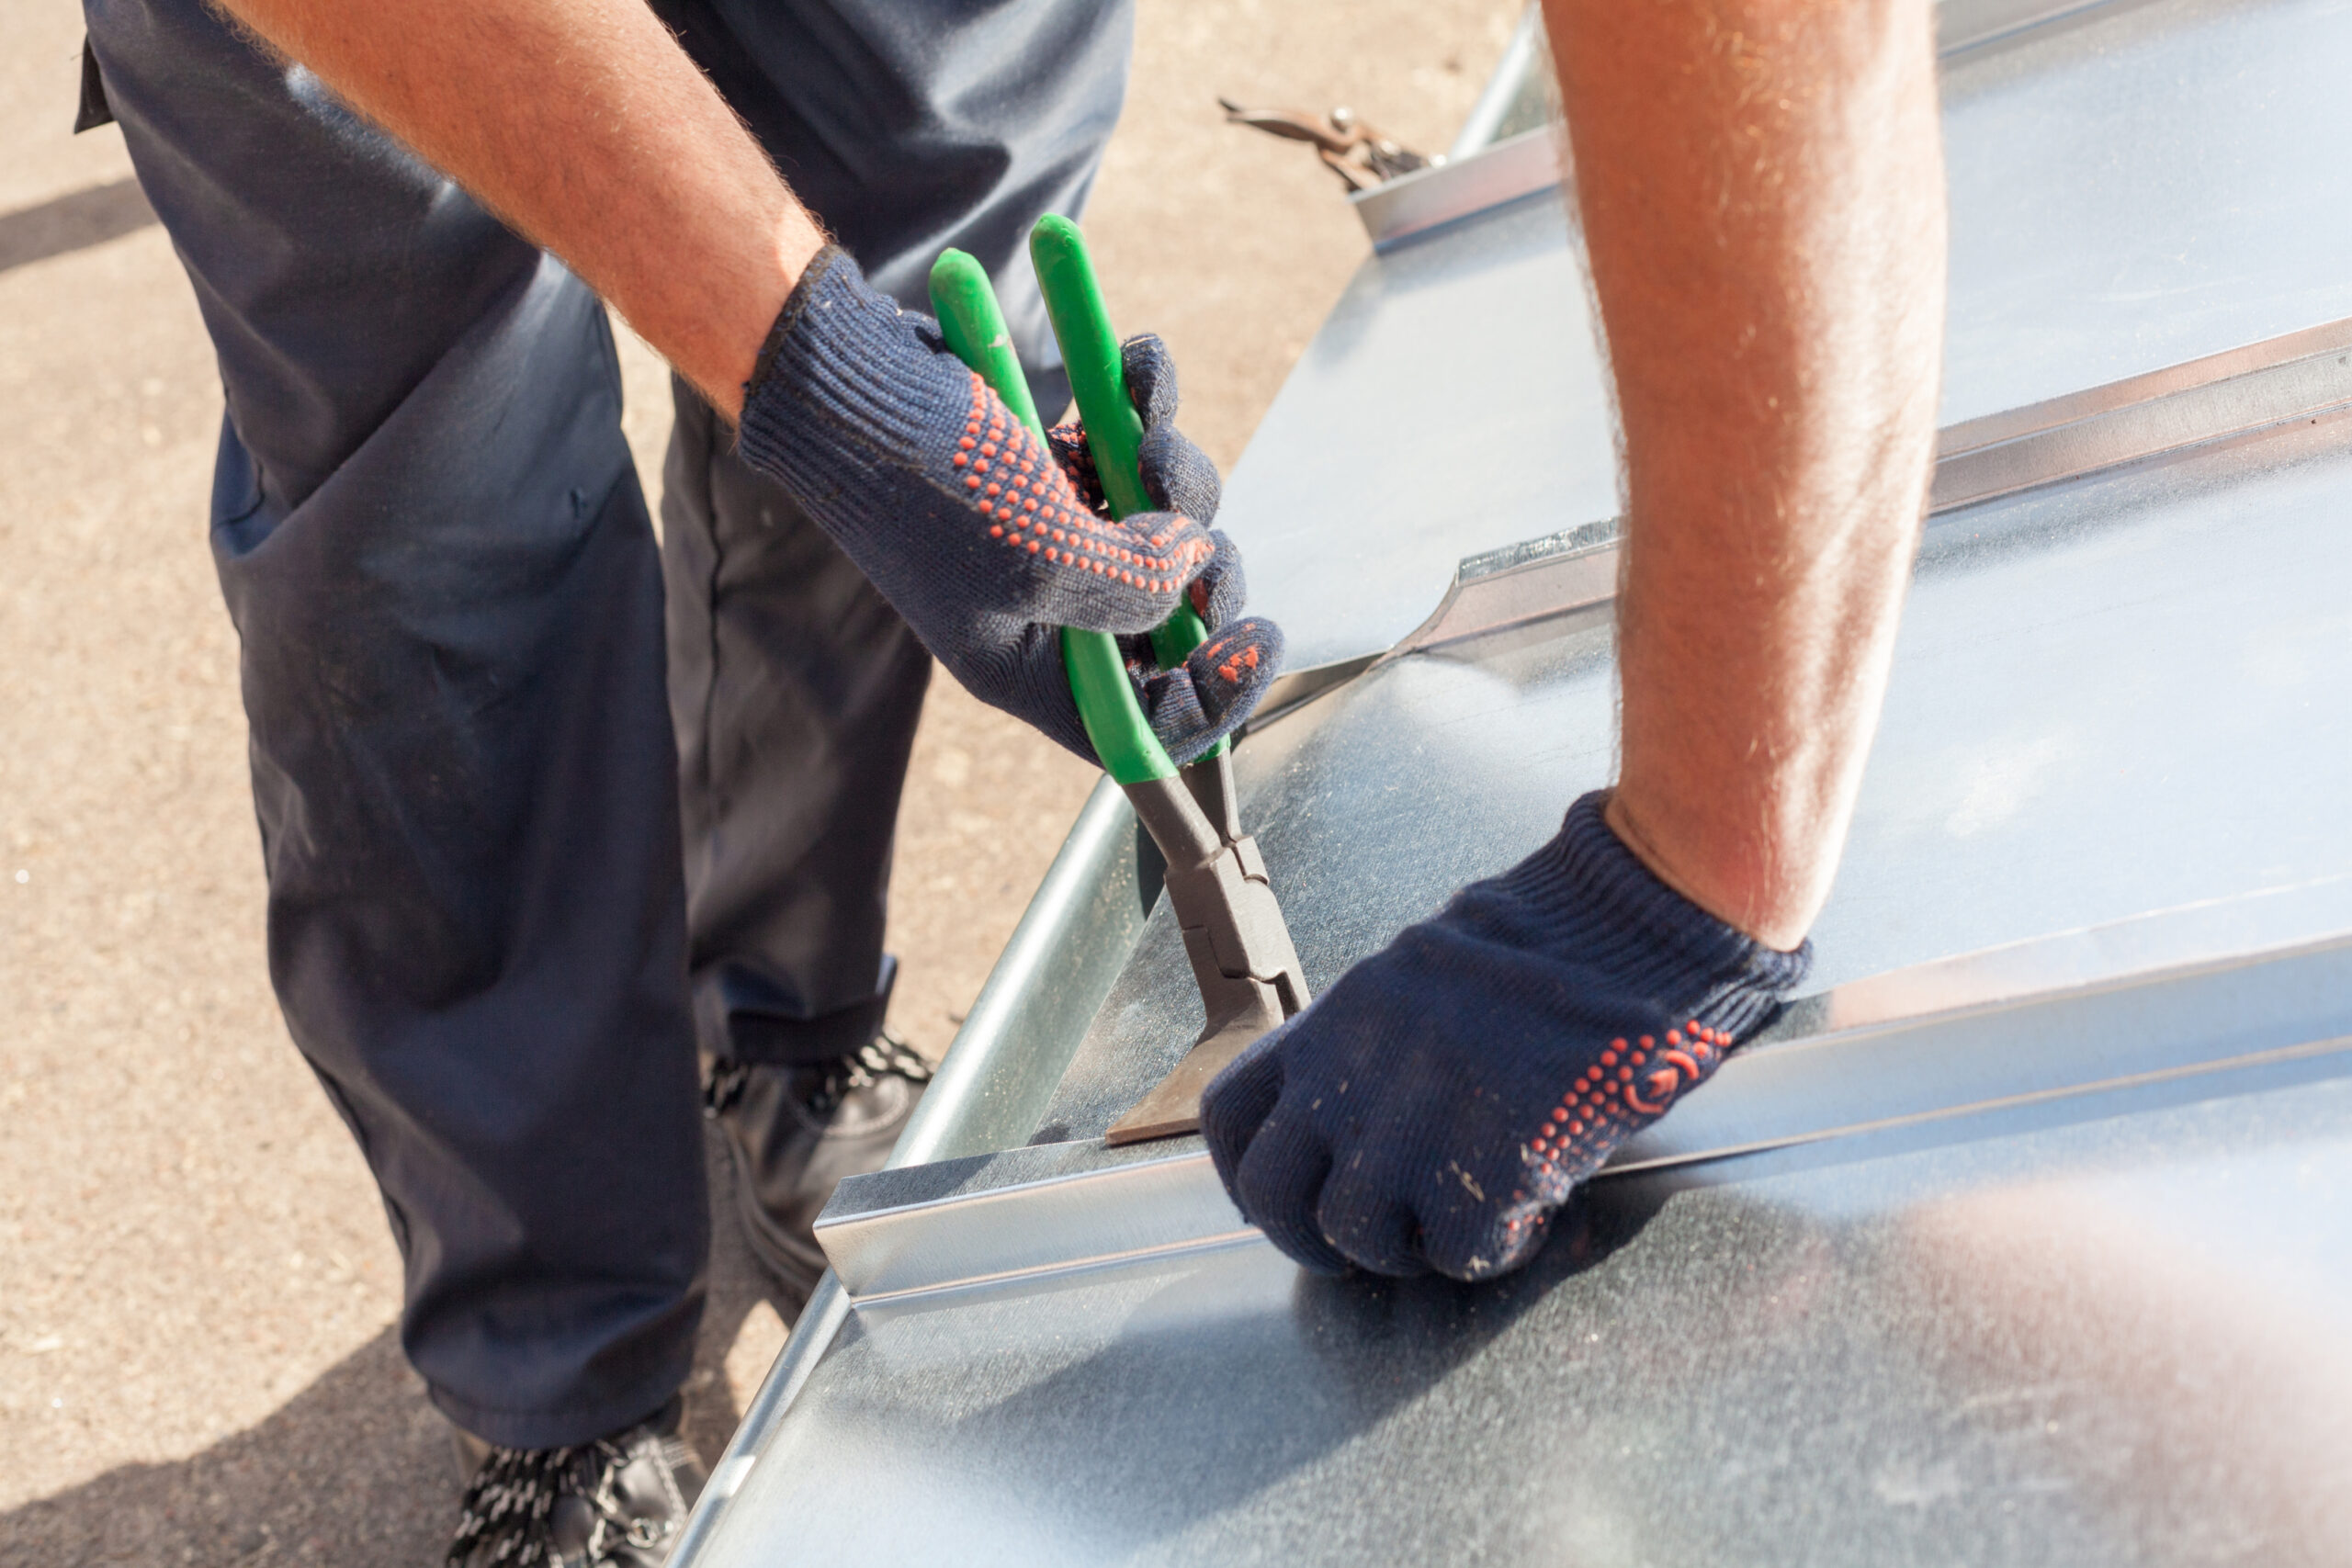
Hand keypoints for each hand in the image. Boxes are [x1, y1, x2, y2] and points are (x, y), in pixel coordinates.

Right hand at [736, 247, 1281, 763]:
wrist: (843, 378)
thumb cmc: (928, 481)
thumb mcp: (1040, 556)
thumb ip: (1132, 583)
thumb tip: (1191, 561)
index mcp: (1026, 667)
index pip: (1137, 722)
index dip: (1211, 696)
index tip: (1257, 640)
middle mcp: (1040, 607)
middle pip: (1164, 621)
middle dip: (1202, 575)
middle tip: (1204, 538)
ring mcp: (1045, 530)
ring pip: (1157, 523)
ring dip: (1176, 474)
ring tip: (1149, 436)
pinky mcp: (1043, 459)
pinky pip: (1122, 440)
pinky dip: (1143, 402)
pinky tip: (1138, 363)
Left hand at [1200, 792, 1808, 1280]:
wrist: (1632, 929)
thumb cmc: (1546, 946)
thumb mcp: (1419, 978)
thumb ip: (1370, 1050)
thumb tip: (1348, 1122)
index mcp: (1332, 1022)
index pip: (1231, 1114)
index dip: (1247, 1173)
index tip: (1281, 1198)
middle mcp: (1351, 1075)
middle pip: (1271, 1195)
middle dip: (1308, 1238)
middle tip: (1360, 1249)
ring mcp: (1413, 1126)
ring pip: (1358, 1237)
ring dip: (1407, 1248)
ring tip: (1462, 1221)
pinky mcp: (1488, 1167)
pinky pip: (1458, 1253)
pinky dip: (1492, 1250)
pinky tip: (1528, 1216)